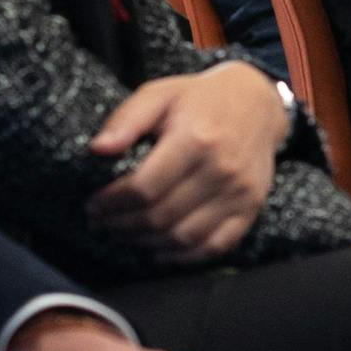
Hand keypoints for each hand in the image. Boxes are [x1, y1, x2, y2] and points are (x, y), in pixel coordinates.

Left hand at [87, 62, 290, 260]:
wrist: (256, 103)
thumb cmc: (200, 99)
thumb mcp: (159, 94)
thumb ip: (126, 120)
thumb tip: (97, 150)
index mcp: (195, 139)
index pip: (144, 188)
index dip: (112, 204)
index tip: (93, 206)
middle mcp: (221, 170)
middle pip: (161, 216)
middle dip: (122, 226)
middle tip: (102, 223)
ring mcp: (239, 193)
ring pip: (184, 237)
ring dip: (146, 243)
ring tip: (124, 235)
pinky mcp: (250, 208)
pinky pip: (214, 246)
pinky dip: (183, 256)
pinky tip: (160, 251)